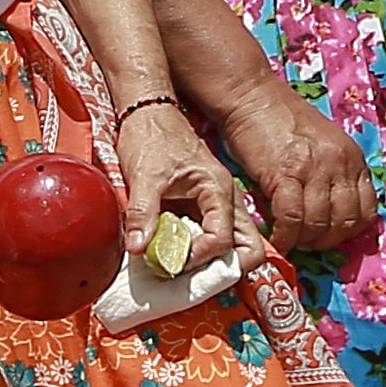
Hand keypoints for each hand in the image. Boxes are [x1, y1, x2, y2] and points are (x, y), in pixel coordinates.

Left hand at [110, 99, 255, 257]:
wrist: (147, 112)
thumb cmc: (151, 136)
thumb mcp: (144, 175)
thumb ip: (143, 213)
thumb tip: (138, 249)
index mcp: (218, 190)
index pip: (223, 240)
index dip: (198, 257)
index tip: (169, 262)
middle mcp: (225, 201)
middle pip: (247, 248)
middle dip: (220, 269)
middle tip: (184, 274)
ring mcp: (216, 206)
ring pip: (231, 247)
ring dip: (208, 263)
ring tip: (175, 266)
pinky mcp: (202, 210)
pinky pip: (209, 239)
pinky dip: (194, 253)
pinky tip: (170, 253)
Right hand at [195, 72, 375, 256]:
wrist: (251, 95)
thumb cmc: (280, 121)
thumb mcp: (322, 144)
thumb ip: (332, 173)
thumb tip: (329, 214)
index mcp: (351, 157)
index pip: (366, 210)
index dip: (348, 231)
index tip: (328, 236)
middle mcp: (339, 162)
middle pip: (345, 222)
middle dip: (325, 241)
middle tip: (307, 242)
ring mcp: (314, 167)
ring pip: (319, 224)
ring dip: (304, 241)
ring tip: (291, 240)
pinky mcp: (285, 172)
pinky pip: (292, 218)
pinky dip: (285, 236)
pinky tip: (277, 238)